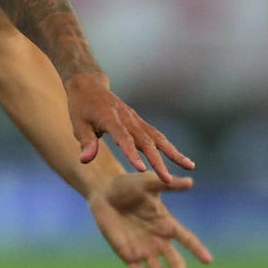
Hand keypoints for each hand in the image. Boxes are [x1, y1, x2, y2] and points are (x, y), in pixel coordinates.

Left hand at [64, 73, 192, 185]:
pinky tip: (181, 159)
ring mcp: (136, 120)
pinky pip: (157, 136)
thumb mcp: (78, 124)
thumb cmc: (81, 108)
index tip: (142, 170)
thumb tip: (85, 160)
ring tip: (189, 167)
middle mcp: (128, 120)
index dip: (132, 154)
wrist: (90, 87)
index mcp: (110, 119)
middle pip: (146, 142)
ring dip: (173, 153)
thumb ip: (86, 142)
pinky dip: (169, 148)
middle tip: (167, 180)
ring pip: (158, 138)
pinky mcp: (140, 123)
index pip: (123, 138)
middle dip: (158, 162)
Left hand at [90, 171, 212, 267]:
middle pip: (173, 262)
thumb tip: (190, 182)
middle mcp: (158, 240)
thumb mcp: (148, 183)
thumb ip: (168, 185)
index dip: (197, 249)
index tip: (208, 260)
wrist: (105, 192)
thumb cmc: (128, 185)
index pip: (186, 239)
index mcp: (166, 223)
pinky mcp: (127, 255)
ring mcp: (143, 249)